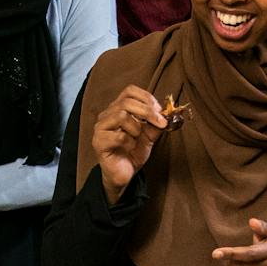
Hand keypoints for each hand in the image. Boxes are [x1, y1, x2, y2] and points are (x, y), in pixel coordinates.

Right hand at [91, 86, 165, 204]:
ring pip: (121, 115)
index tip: (159, 110)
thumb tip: (167, 114)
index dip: (146, 97)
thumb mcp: (149, 135)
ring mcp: (101, 128)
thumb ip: (156, 123)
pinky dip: (130, 142)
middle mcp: (107, 115)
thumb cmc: (133, 152)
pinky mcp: (99, 142)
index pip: (130, 91)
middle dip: (148, 111)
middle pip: (126, 101)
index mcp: (118, 109)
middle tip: (160, 123)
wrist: (124, 174)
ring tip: (137, 138)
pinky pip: (119, 136)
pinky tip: (130, 148)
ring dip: (137, 127)